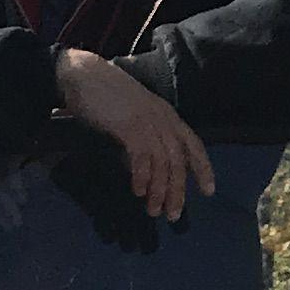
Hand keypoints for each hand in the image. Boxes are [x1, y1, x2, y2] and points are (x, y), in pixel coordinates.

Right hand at [53, 47, 214, 222]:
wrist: (81, 75)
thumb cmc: (102, 96)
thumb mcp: (130, 117)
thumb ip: (140, 138)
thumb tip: (141, 168)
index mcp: (166, 115)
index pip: (193, 144)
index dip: (203, 168)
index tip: (208, 192)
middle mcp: (163, 118)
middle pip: (178, 160)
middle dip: (178, 190)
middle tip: (173, 215)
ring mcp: (147, 121)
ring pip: (163, 162)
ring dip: (160, 190)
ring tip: (153, 210)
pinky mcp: (130, 126)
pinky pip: (143, 157)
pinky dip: (141, 176)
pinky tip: (137, 191)